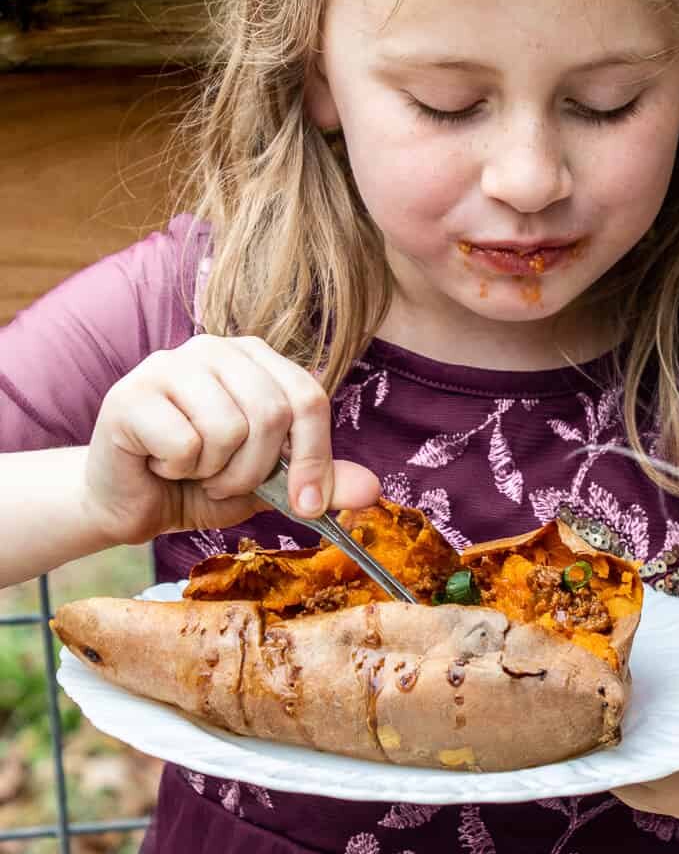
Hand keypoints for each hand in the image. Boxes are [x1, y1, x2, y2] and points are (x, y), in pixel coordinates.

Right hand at [84, 334, 380, 545]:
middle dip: (254, 470)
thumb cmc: (201, 484)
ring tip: (190, 467)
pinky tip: (158, 460)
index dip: (314, 457)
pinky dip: (176, 470)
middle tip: (223, 480)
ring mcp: (172, 362)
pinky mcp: (133, 391)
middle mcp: (217, 348)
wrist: (130, 503)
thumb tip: (372, 490)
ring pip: (228, 429)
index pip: (308, 398)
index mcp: (257, 359)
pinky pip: (185, 444)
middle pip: (272, 413)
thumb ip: (320, 482)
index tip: (306, 505)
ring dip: (213, 471)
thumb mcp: (271, 486)